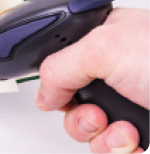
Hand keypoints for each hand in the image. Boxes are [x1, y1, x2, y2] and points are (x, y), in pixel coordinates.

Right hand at [36, 8, 149, 153]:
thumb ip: (59, 67)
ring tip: (119, 127)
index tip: (58, 93)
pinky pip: (109, 146)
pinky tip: (132, 139)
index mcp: (104, 40)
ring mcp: (128, 101)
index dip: (55, 81)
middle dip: (78, 114)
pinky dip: (115, 147)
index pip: (61, 60)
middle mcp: (114, 71)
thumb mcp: (104, 50)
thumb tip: (42, 93)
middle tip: (94, 111)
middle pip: (70, 99)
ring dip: (98, 133)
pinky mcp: (141, 128)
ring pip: (87, 127)